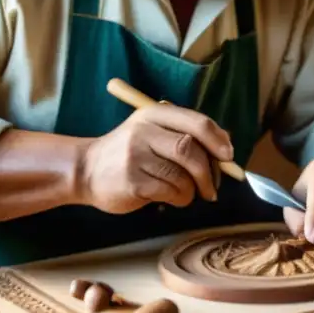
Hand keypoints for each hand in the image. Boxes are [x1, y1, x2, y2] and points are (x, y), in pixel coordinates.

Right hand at [80, 104, 233, 213]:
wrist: (85, 170)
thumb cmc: (128, 152)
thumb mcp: (153, 132)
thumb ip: (186, 133)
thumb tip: (225, 142)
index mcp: (154, 113)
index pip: (196, 123)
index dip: (217, 140)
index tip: (228, 157)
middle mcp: (144, 131)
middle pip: (190, 150)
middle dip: (208, 172)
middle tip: (212, 187)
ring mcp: (136, 156)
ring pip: (182, 175)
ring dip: (192, 189)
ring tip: (187, 193)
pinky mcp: (132, 181)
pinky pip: (170, 191)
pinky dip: (179, 198)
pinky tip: (172, 198)